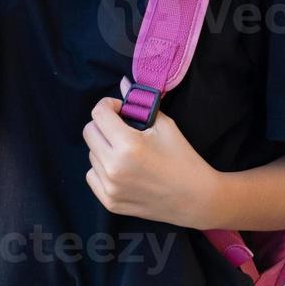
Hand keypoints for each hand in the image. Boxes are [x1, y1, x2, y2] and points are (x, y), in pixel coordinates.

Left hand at [83, 81, 218, 227]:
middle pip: (89, 132)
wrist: (195, 198)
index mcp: (128, 145)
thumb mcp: (166, 126)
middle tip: (122, 127)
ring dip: (103, 147)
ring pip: (91, 154)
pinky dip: (102, 168)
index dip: (109, 105)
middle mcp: (114, 167)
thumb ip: (141, 105)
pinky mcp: (110, 202)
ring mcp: (110, 187)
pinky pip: (92, 175)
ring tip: (126, 151)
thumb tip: (122, 83)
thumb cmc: (183, 158)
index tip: (121, 109)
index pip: (99, 114)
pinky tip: (122, 168)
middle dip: (103, 124)